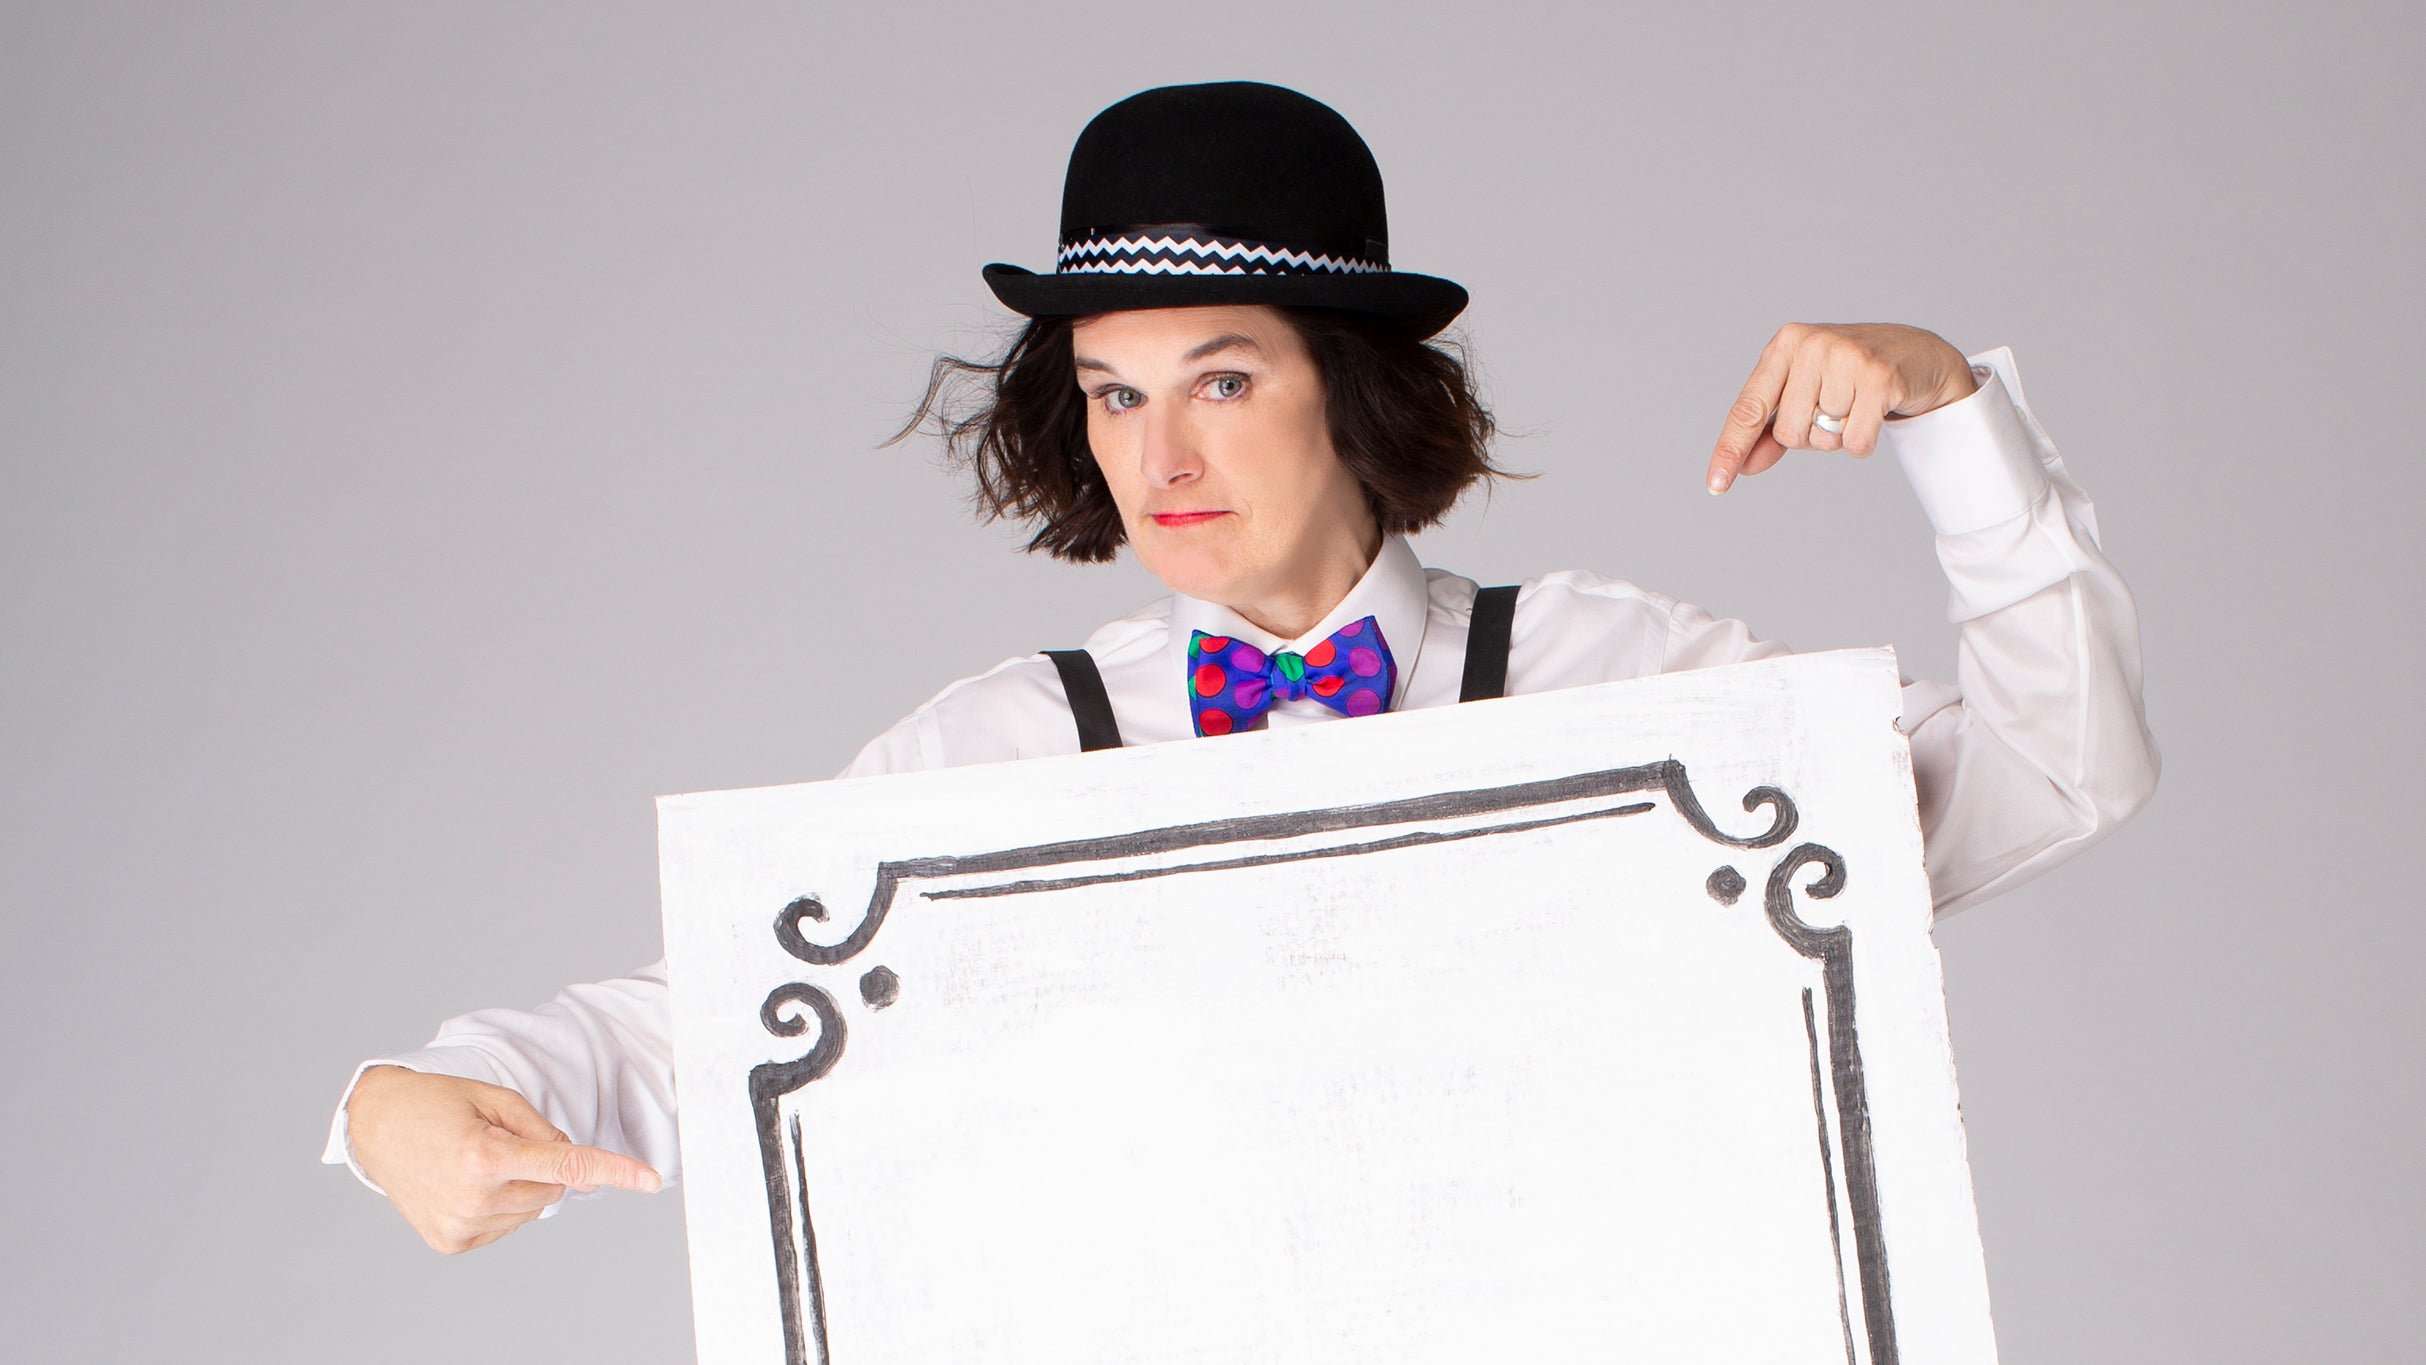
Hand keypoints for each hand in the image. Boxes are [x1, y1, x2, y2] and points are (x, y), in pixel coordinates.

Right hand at [345, 1065, 661, 1254]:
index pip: (566, 1166)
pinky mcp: (452, 1243)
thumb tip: (574, 1165)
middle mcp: (474, 1198)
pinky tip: (466, 1184)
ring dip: (519, 1185)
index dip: (613, 1171)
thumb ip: (542, 1128)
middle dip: (541, 1164)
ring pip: (532, 1209)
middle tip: (499, 1141)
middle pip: (552, 1187)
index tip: (650, 1180)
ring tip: (475, 1160)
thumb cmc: (439, 1103)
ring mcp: (462, 1226)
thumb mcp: (495, 1098)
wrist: (376, 1127)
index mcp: (486, 1156)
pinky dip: (499, 1204)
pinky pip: (506, 1224)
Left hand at [1706, 323, 1977, 492]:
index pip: (1749, 409)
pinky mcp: (1880, 377)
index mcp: (1785, 345)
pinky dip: (1863, 443)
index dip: (1731, 449)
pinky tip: (1875, 413)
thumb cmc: (1849, 376)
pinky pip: (1855, 442)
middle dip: (1812, 436)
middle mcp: (1811, 345)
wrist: (1916, 354)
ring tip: (1857, 406)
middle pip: (1790, 433)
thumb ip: (1770, 430)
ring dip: (1839, 437)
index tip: (1716, 485)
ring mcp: (1846, 357)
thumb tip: (1743, 468)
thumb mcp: (1803, 393)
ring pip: (1823, 438)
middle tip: (1835, 410)